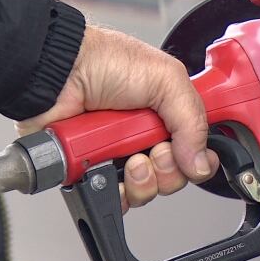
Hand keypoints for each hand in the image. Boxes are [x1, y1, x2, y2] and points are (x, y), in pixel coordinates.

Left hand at [17, 25, 218, 211]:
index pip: (194, 150)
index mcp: (165, 115)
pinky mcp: (91, 172)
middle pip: (173, 176)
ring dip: (142, 179)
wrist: (57, 72)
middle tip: (154, 149)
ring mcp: (118, 156)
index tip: (191, 153)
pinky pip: (112, 198)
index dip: (197, 158)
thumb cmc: (103, 61)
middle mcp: (144, 137)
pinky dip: (114, 192)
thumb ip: (193, 120)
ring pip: (145, 191)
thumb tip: (202, 163)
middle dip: (168, 169)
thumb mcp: (166, 78)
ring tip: (129, 158)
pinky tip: (109, 171)